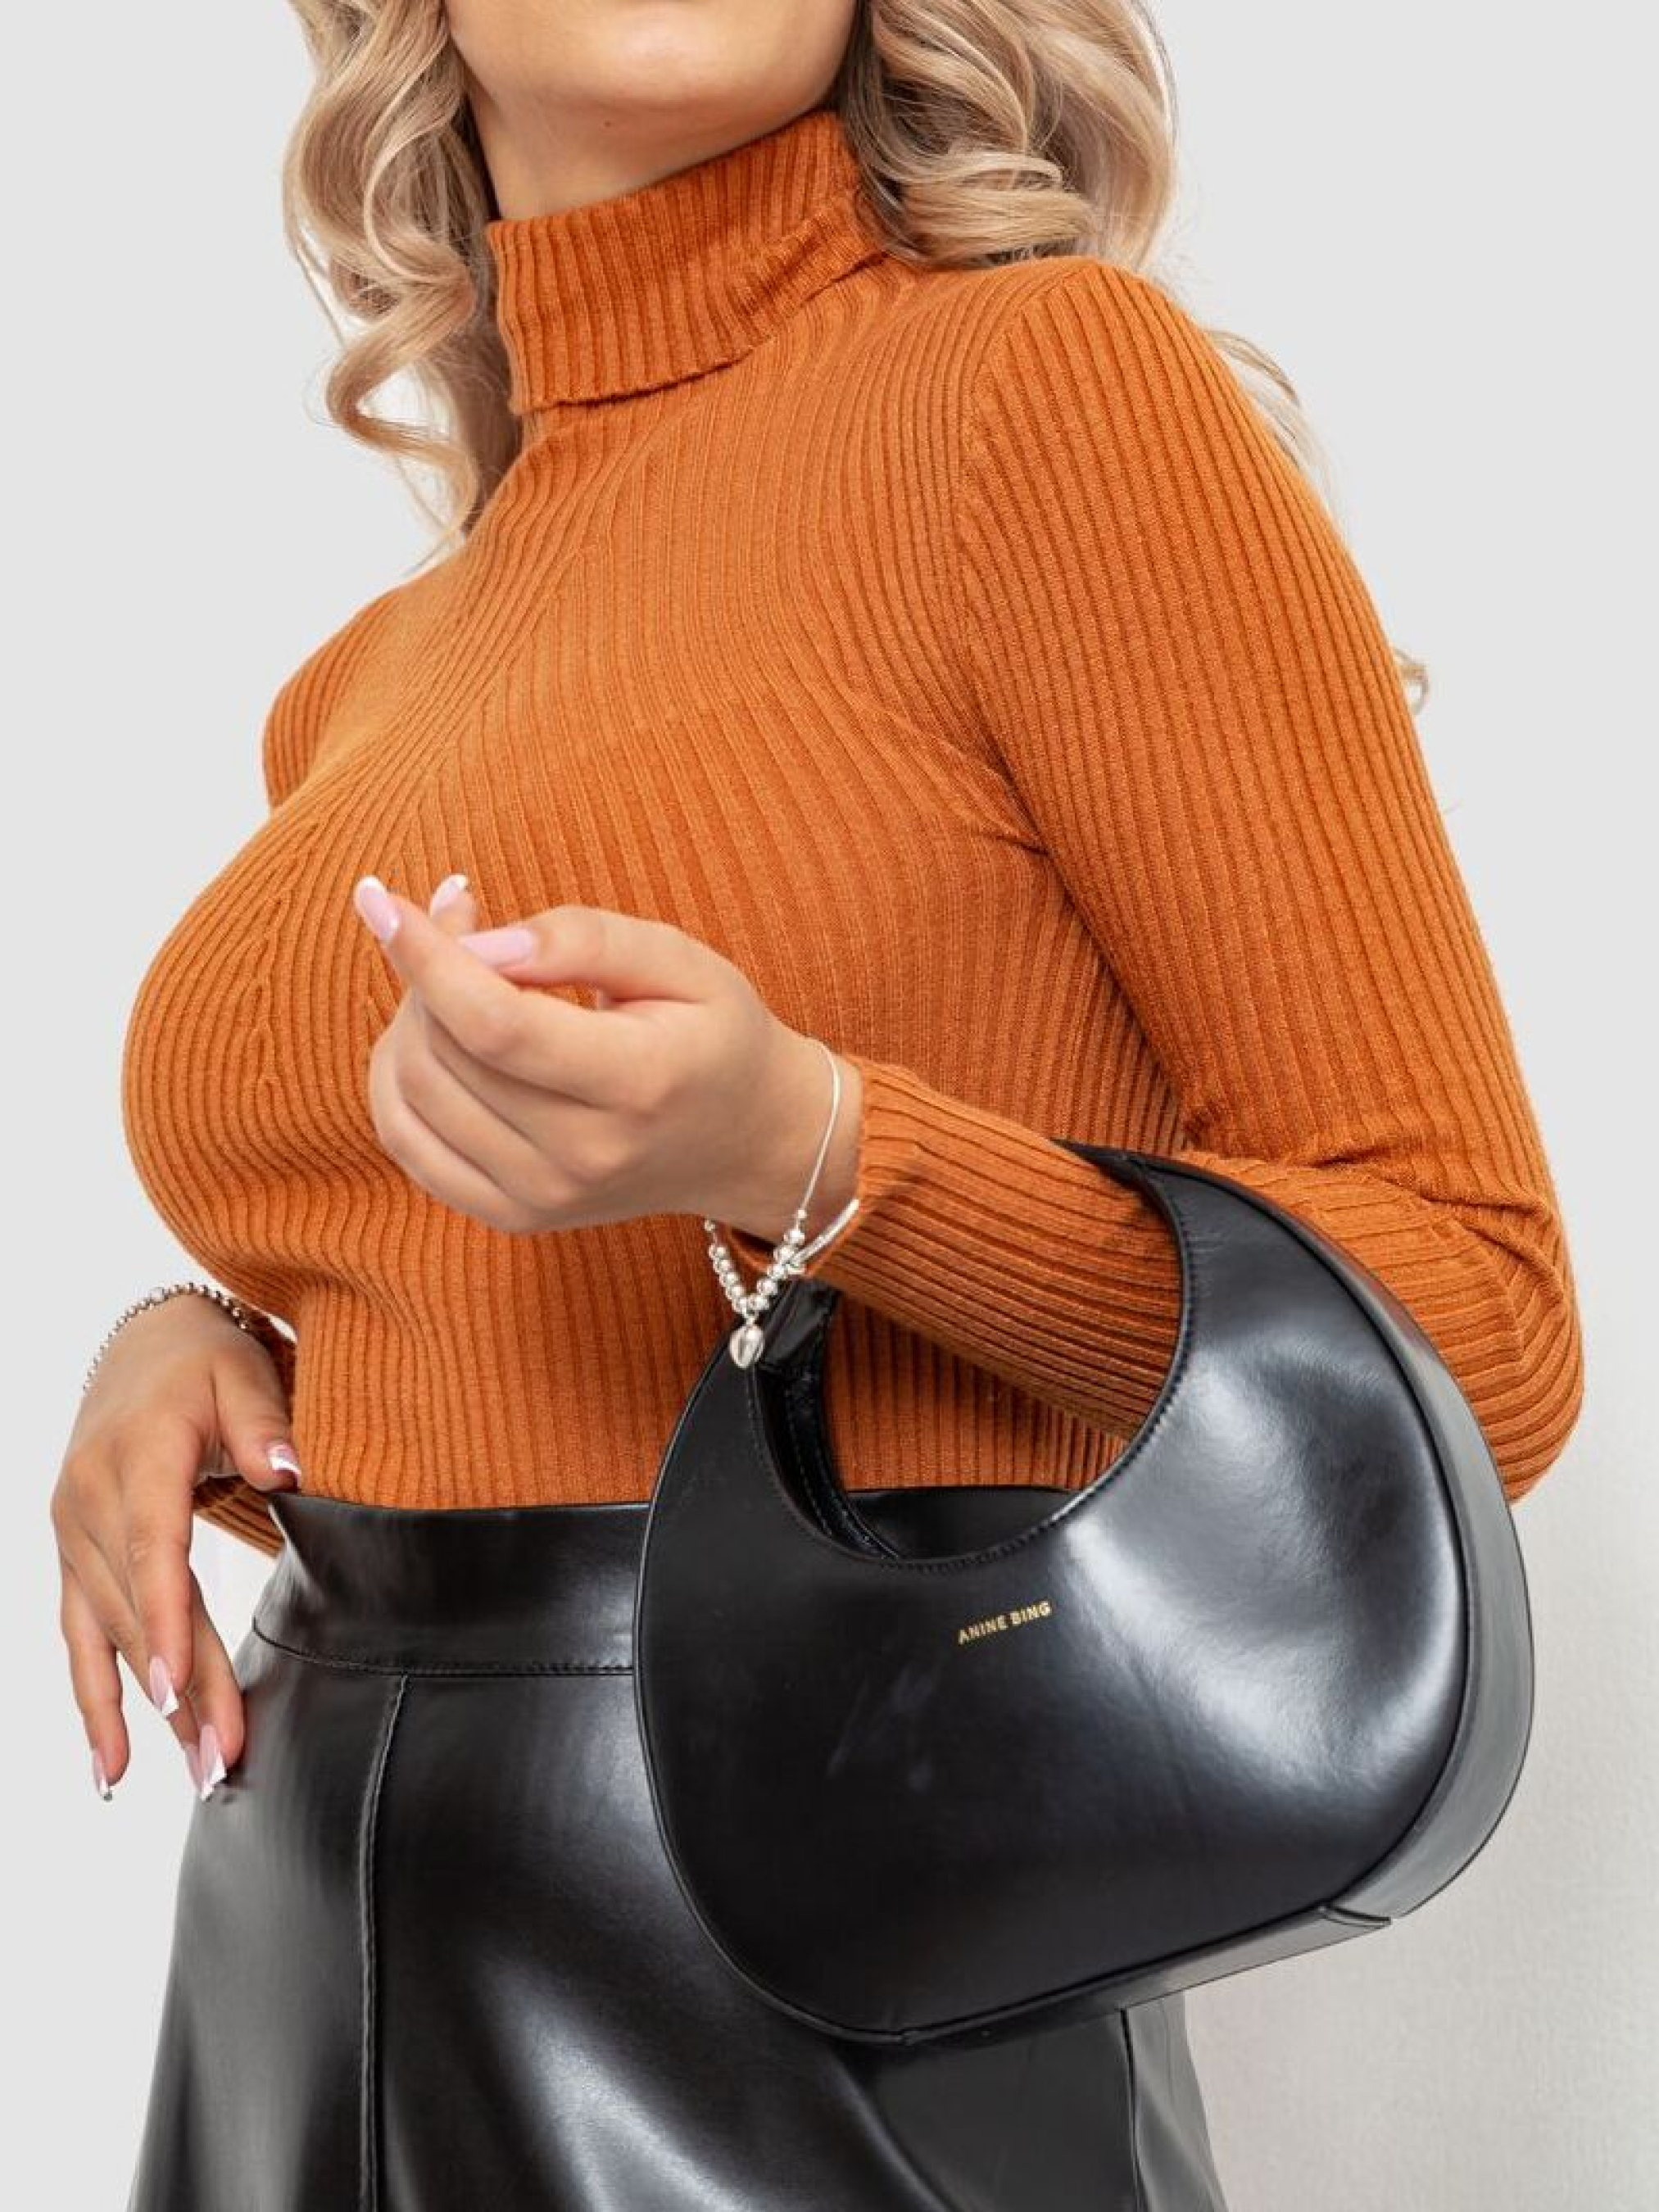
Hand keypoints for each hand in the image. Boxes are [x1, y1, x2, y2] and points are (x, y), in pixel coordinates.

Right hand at [50, 1295, 300, 1800]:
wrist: (143, 1348)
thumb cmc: (205, 1363)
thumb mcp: (242, 1372)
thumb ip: (265, 1422)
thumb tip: (287, 1471)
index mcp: (137, 1455)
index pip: (153, 1549)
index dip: (168, 1622)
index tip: (182, 1691)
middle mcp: (91, 1500)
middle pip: (142, 1609)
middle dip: (182, 1690)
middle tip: (222, 1761)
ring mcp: (74, 1533)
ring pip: (114, 1633)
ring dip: (150, 1710)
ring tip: (195, 1774)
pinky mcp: (74, 1557)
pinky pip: (80, 1636)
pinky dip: (95, 1700)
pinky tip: (114, 1765)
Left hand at [350, 872, 860, 1241]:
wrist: (745, 1141)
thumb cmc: (712, 1033)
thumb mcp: (679, 960)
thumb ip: (583, 939)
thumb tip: (479, 942)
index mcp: (638, 1085)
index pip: (495, 1024)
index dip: (426, 956)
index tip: (380, 898)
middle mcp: (585, 1156)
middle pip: (445, 1053)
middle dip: (426, 969)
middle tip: (461, 916)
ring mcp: (543, 1197)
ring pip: (412, 1092)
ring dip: (410, 1016)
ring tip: (460, 974)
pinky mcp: (511, 1215)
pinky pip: (406, 1139)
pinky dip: (396, 1077)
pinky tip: (432, 1036)